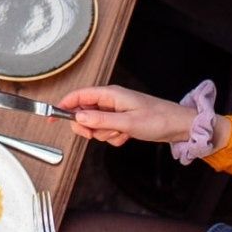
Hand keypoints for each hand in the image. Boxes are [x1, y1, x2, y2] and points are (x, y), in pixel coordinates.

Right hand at [57, 84, 205, 148]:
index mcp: (110, 94)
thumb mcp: (128, 122)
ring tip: (121, 133)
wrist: (179, 126)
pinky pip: (106, 131)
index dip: (64, 105)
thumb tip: (78, 118)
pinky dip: (113, 136)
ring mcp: (115, 111)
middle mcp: (111, 101)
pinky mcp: (121, 121)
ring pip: (95, 125)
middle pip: (84, 113)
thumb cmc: (158, 119)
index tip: (52, 115)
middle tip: (98, 133)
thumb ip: (101, 121)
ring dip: (104, 133)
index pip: (79, 96)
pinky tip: (126, 136)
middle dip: (89, 127)